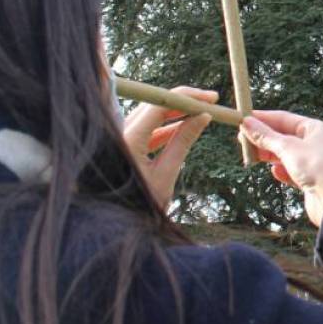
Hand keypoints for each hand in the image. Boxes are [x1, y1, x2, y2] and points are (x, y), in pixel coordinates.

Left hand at [122, 86, 215, 211]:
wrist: (112, 226)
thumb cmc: (139, 205)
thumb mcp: (166, 174)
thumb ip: (184, 141)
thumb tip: (204, 117)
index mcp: (128, 139)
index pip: (159, 104)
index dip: (187, 97)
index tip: (210, 98)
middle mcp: (117, 133)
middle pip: (153, 105)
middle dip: (182, 101)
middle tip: (209, 102)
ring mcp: (117, 138)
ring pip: (148, 115)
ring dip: (174, 113)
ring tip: (200, 115)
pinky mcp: (120, 145)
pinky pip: (143, 129)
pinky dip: (163, 128)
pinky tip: (184, 128)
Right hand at [240, 109, 322, 225]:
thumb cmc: (316, 168)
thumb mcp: (287, 148)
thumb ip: (266, 136)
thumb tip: (246, 123)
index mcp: (315, 128)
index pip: (284, 118)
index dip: (263, 118)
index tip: (243, 118)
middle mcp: (315, 142)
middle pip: (283, 136)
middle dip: (263, 138)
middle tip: (241, 139)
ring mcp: (313, 161)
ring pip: (285, 154)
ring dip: (269, 155)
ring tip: (252, 156)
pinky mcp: (310, 179)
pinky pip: (291, 171)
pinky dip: (281, 171)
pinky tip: (274, 172)